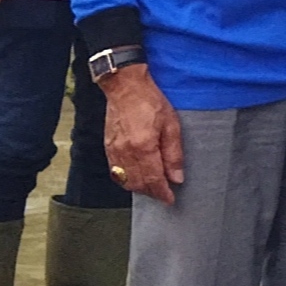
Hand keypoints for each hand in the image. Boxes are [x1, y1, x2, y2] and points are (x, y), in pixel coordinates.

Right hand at [100, 65, 185, 202]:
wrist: (125, 86)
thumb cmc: (150, 101)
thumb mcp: (171, 125)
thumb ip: (174, 154)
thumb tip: (177, 178)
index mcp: (143, 147)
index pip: (153, 180)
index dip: (163, 193)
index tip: (170, 199)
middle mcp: (126, 152)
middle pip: (139, 184)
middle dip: (152, 192)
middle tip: (164, 193)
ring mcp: (114, 151)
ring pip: (126, 181)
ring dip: (140, 188)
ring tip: (152, 186)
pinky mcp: (108, 147)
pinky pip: (116, 172)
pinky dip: (127, 179)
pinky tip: (137, 176)